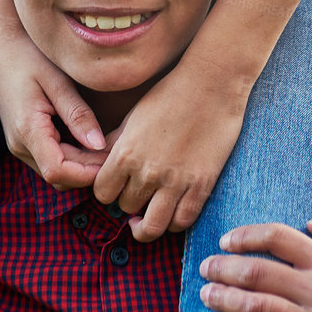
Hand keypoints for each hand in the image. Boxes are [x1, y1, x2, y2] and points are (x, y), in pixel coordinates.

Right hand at [0, 28, 107, 189]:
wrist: (0, 48)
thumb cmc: (28, 57)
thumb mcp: (57, 81)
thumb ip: (77, 113)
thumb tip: (99, 145)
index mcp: (27, 130)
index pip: (58, 171)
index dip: (88, 172)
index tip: (115, 156)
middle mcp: (20, 145)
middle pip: (60, 177)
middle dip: (91, 170)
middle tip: (120, 147)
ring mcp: (20, 146)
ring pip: (56, 173)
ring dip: (82, 166)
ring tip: (108, 143)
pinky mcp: (25, 142)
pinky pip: (52, 161)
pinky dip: (73, 158)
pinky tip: (91, 140)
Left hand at [91, 55, 250, 241]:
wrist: (211, 84)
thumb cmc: (170, 93)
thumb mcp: (133, 117)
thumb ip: (116, 145)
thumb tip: (100, 164)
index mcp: (125, 153)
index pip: (102, 193)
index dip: (108, 192)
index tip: (117, 186)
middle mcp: (147, 172)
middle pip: (126, 207)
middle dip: (129, 202)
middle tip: (138, 194)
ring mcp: (175, 181)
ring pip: (151, 227)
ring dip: (147, 224)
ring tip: (148, 217)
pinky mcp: (201, 185)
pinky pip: (182, 222)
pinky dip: (174, 224)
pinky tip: (171, 214)